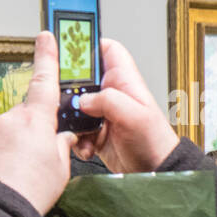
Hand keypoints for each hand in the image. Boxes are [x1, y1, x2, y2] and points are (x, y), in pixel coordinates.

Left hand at [0, 31, 78, 214]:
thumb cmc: (30, 191)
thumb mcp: (61, 168)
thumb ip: (62, 146)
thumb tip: (61, 139)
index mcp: (35, 119)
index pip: (44, 79)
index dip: (47, 56)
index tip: (45, 37)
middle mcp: (10, 120)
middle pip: (30, 115)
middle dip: (39, 131)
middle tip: (46, 159)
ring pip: (14, 133)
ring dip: (22, 148)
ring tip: (27, 175)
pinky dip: (7, 159)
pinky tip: (12, 177)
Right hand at [76, 38, 179, 172]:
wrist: (153, 171)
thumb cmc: (154, 142)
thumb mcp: (135, 116)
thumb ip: (109, 101)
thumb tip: (83, 99)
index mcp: (124, 81)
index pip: (105, 50)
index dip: (87, 44)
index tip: (67, 47)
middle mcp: (111, 94)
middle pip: (81, 78)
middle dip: (68, 88)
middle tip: (62, 98)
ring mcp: (101, 113)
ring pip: (73, 105)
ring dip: (70, 118)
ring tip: (75, 128)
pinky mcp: (94, 131)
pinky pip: (75, 129)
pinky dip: (75, 138)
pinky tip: (84, 145)